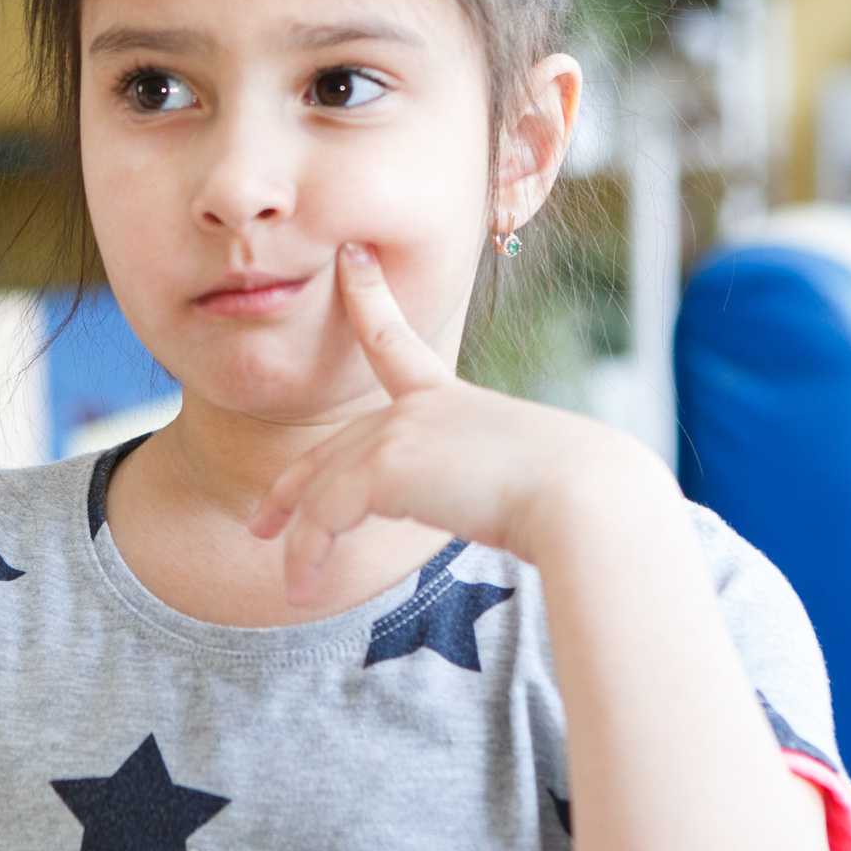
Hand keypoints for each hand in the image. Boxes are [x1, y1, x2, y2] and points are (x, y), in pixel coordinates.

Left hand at [247, 240, 653, 603]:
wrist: (585, 495)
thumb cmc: (579, 494)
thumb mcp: (527, 474)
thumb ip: (493, 479)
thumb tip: (518, 510)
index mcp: (453, 401)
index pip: (395, 342)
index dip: (369, 296)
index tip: (351, 257)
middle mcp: (419, 408)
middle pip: (335, 449)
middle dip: (294, 488)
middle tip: (264, 520)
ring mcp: (399, 433)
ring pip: (321, 491)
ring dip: (300, 545)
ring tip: (294, 589)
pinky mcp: (385, 469)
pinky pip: (323, 519)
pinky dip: (307, 558)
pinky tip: (304, 593)